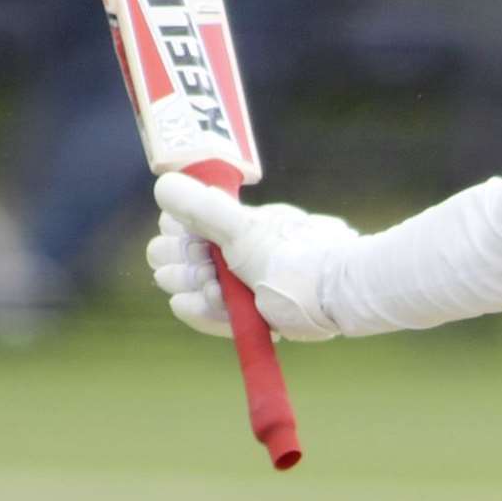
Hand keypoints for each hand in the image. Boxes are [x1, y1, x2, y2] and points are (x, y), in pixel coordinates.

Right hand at [146, 171, 356, 341]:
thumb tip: (164, 184)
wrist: (337, 295)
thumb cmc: (294, 257)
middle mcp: (234, 252)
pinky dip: (200, 312)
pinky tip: (194, 304)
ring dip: (190, 288)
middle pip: (179, 258)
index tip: (190, 239)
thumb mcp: (243, 230)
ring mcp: (240, 285)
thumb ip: (201, 208)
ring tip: (214, 290)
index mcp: (235, 225)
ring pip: (189, 288)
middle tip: (204, 268)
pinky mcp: (247, 316)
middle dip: (180, 263)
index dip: (175, 234)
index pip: (181, 225)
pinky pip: (209, 315)